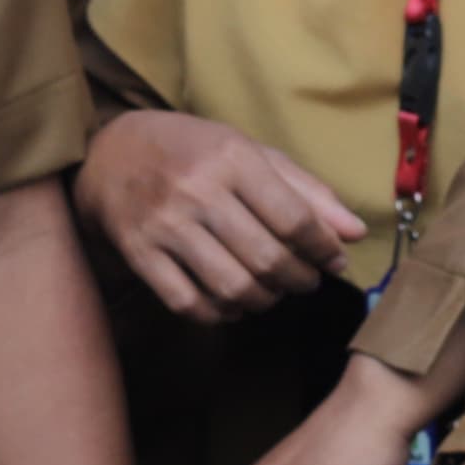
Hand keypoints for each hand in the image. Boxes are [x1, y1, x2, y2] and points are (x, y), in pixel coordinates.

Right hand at [74, 112, 365, 322]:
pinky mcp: (139, 254)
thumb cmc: (193, 151)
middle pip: (266, 259)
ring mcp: (164, 225)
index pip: (293, 218)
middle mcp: (197, 191)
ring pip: (231, 287)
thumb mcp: (250, 153)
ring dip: (263, 300)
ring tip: (271, 292)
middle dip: (298, 280)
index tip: (333, 260)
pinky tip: (232, 303)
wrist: (111, 154)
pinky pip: (188, 303)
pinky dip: (219, 314)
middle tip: (304, 281)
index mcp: (231, 158)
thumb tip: (353, 233)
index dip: (322, 248)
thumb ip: (305, 191)